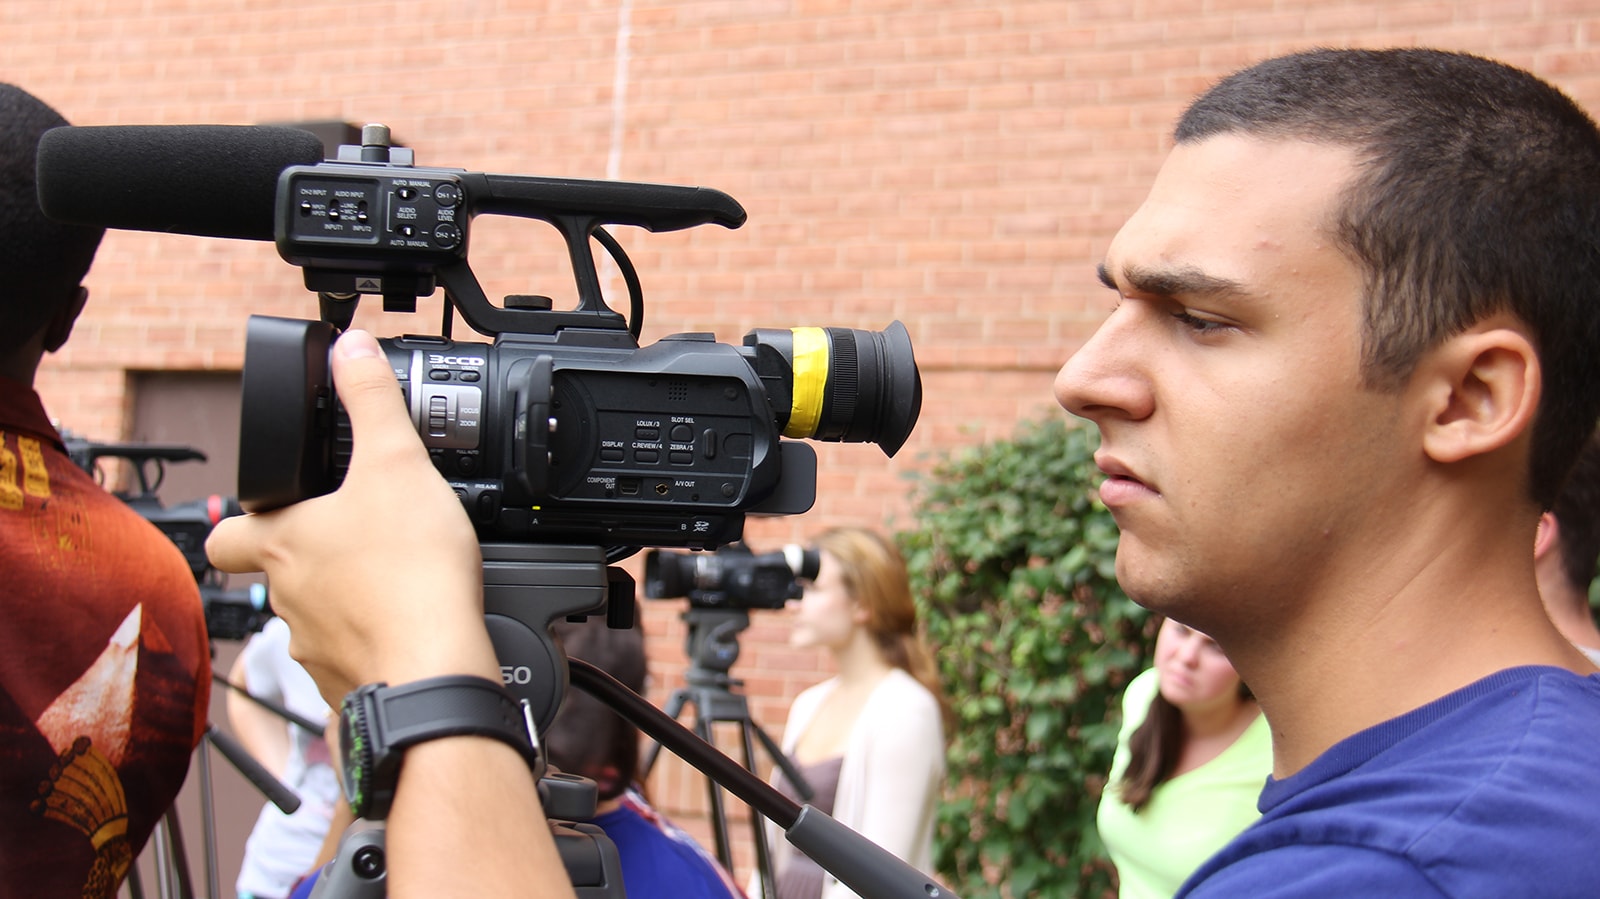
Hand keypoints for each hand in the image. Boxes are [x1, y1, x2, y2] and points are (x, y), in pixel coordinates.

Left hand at [207, 329, 497, 704]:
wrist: (435, 671)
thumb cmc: (410, 575)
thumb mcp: (396, 462)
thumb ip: (371, 400)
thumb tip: (351, 350)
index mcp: (284, 544)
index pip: (226, 534)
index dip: (243, 518)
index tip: (272, 506)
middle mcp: (287, 598)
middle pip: (278, 574)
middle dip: (312, 556)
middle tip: (356, 537)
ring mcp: (315, 647)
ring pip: (316, 617)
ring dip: (347, 599)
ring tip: (395, 578)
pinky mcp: (350, 682)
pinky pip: (353, 656)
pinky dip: (375, 639)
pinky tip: (410, 622)